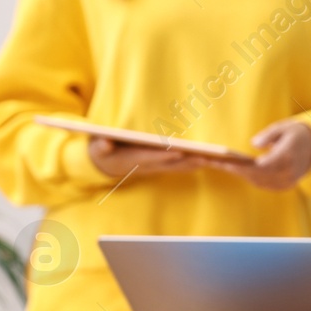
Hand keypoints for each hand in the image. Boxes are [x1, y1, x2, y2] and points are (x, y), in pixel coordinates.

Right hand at [88, 137, 212, 178]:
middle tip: (206, 157)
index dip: (165, 155)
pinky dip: (191, 165)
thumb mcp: (97, 147)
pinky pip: (178, 167)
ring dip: (194, 164)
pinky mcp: (158, 167)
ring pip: (177, 167)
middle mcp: (147, 166)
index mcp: (134, 159)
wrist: (104, 166)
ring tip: (213, 159)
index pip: (152, 157)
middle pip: (170, 164)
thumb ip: (100, 145)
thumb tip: (104, 143)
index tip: (179, 152)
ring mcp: (154, 168)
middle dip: (188, 161)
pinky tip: (206, 161)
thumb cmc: (102, 152)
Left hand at [207, 119, 310, 190]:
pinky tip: (237, 170)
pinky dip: (250, 178)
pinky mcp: (285, 185)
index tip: (226, 162)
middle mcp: (288, 171)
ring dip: (240, 174)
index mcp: (288, 156)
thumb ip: (269, 135)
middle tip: (214, 161)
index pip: (262, 165)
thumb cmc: (296, 134)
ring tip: (221, 165)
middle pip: (256, 175)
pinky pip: (264, 185)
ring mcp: (288, 181)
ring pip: (259, 181)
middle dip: (235, 169)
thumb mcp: (284, 127)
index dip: (243, 166)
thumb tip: (254, 144)